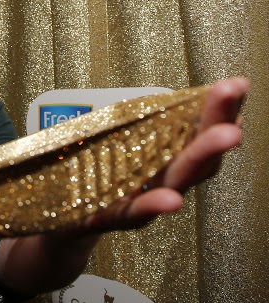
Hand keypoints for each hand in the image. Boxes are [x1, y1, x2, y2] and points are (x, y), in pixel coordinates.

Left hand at [80, 76, 248, 231]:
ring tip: (228, 134)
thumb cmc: (96, 174)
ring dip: (201, 156)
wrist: (64, 214)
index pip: (197, 130)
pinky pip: (136, 212)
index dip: (219, 110)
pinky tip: (173, 200)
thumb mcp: (114, 139)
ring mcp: (144, 200)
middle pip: (197, 152)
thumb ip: (137, 120)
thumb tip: (162, 94)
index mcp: (165, 156)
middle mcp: (164, 180)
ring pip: (177, 179)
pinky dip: (154, 205)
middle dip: (217, 122)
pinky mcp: (114, 217)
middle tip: (234, 92)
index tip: (238, 84)